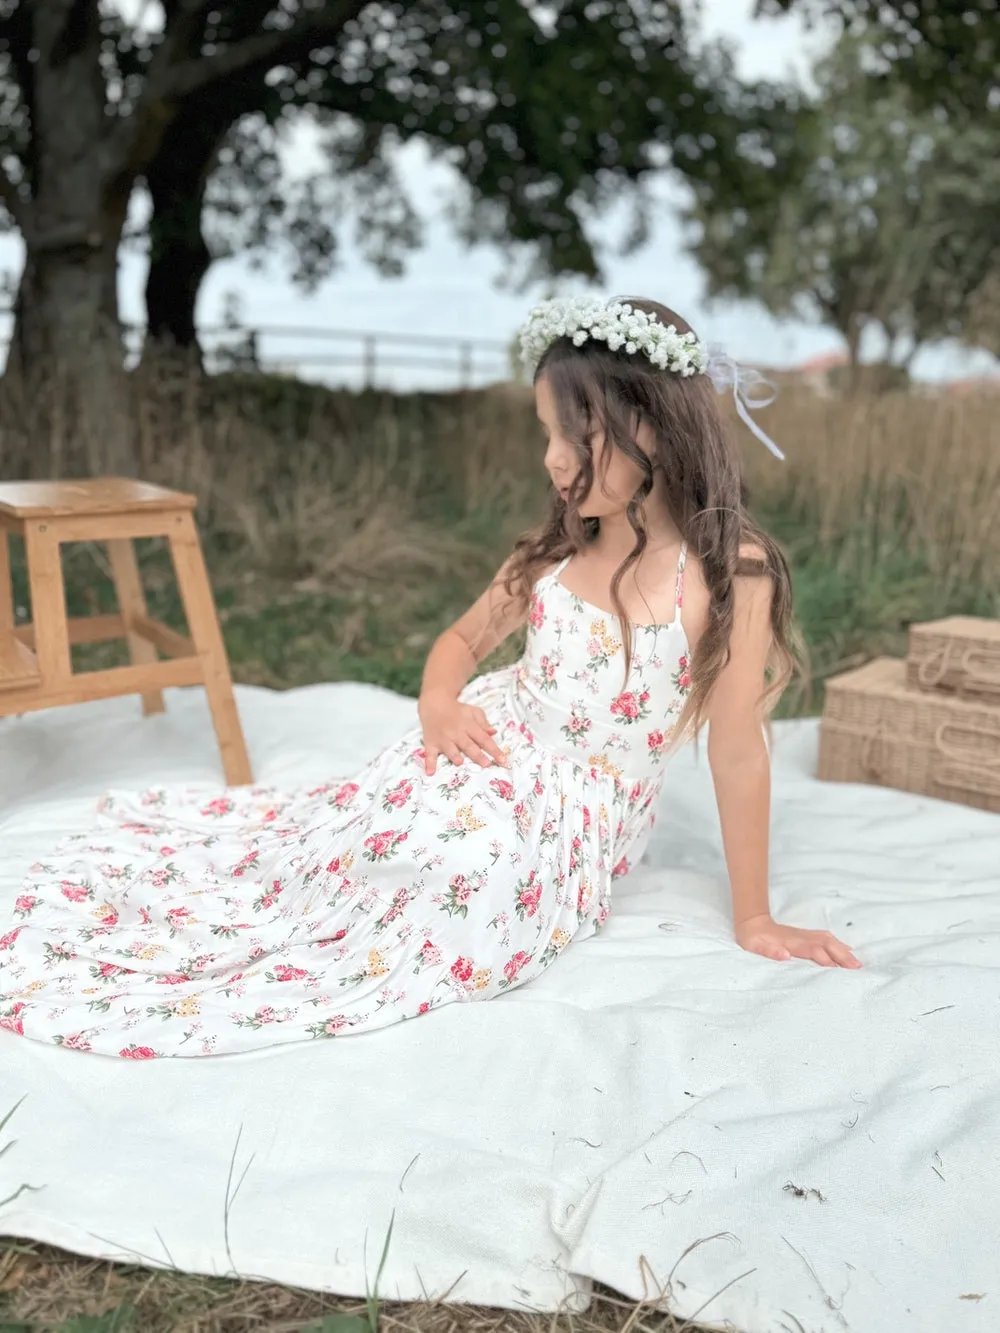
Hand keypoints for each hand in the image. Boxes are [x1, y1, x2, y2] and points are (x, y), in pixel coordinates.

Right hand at [418, 691, 507, 775]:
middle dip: (477, 755)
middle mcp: (456, 732)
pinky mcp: (430, 743)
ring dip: (454, 755)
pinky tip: (430, 772)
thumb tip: (494, 732)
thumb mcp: (473, 712)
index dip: (494, 749)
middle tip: (486, 764)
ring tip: (460, 763)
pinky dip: (429, 763)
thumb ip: (483, 723)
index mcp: (468, 725)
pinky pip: (429, 754)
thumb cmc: (457, 710)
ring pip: (450, 749)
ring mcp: (442, 738)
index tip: (503, 760)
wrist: (434, 704)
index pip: (484, 738)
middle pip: (468, 745)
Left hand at [735, 913, 861, 968]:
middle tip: (856, 967)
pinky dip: (838, 944)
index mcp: (790, 942)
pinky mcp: (806, 935)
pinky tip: (846, 950)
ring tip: (857, 962)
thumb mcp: (755, 947)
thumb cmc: (753, 939)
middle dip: (841, 954)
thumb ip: (769, 951)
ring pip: (828, 940)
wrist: (752, 923)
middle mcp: (801, 937)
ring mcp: (804, 935)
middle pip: (825, 943)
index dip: (823, 957)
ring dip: (843, 950)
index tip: (836, 968)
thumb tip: (785, 954)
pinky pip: (825, 938)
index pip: (811, 949)